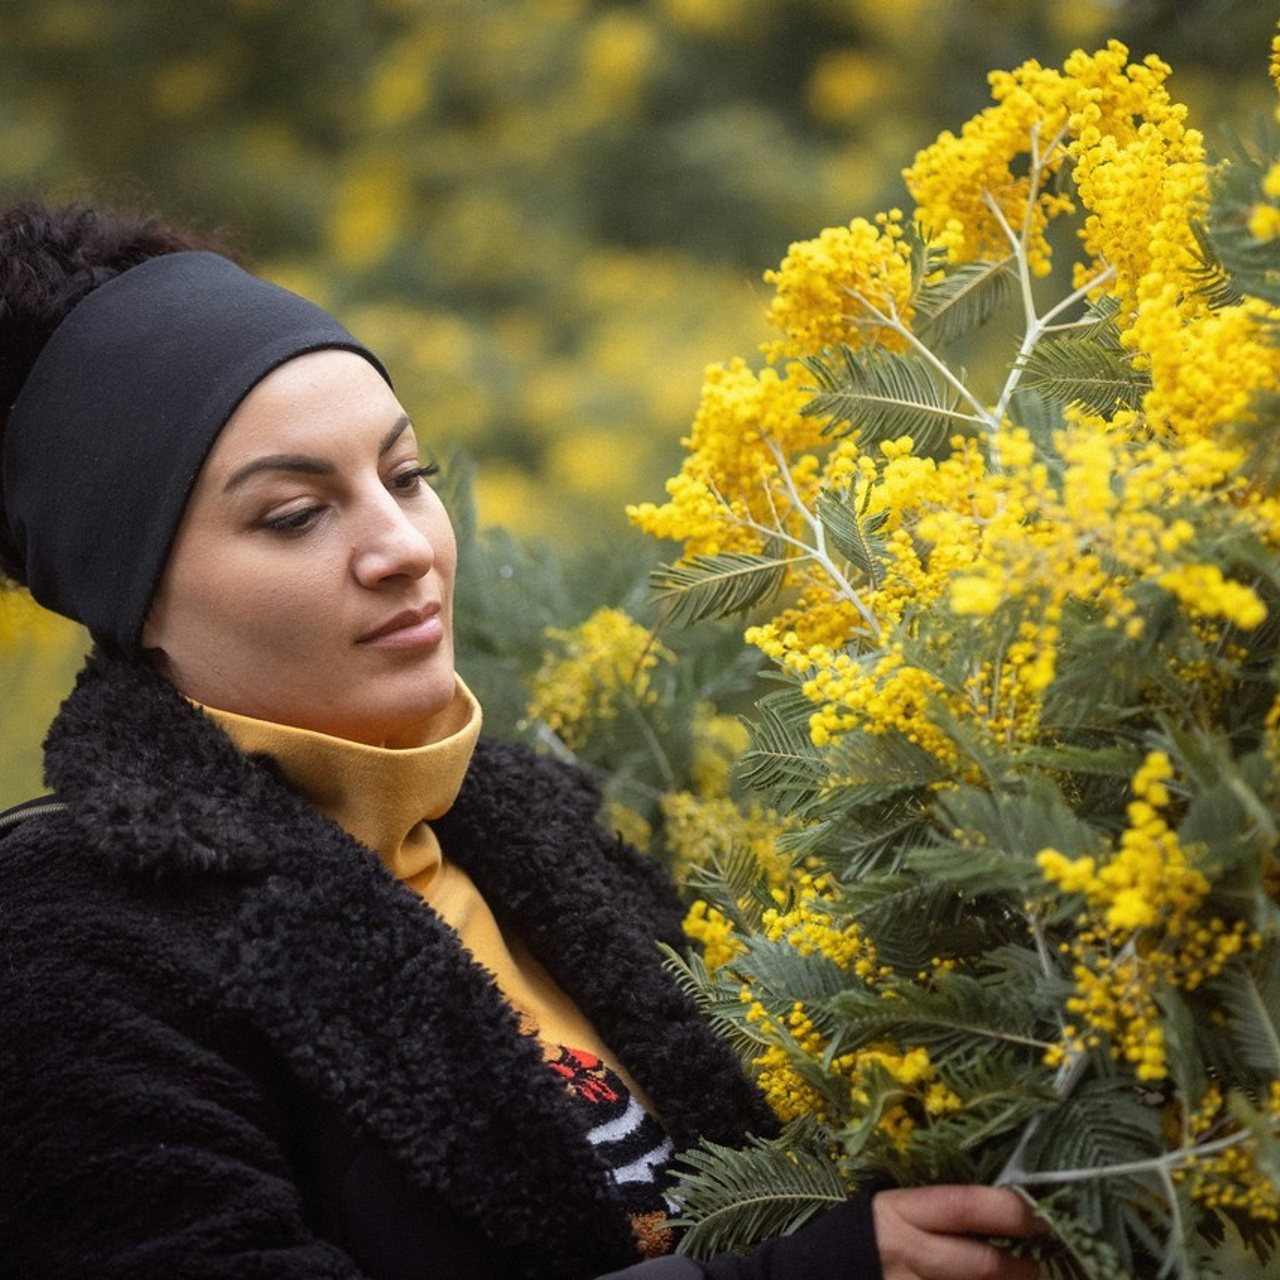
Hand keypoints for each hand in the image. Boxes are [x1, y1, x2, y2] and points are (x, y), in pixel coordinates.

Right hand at [871, 1185, 1042, 1279]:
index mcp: (899, 1212)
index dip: (1009, 1211)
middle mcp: (905, 1253)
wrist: (813, 1275)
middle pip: (980, 1265)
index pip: (964, 1207)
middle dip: (1021, 1269)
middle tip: (1037, 1265)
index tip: (1039, 1216)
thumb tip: (1003, 1211)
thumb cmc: (862, 1236)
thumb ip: (936, 1211)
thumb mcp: (891, 1211)